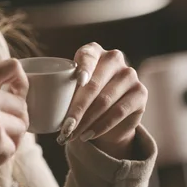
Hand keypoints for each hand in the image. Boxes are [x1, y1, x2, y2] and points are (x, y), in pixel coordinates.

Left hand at [56, 43, 146, 158]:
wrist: (109, 114)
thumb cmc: (83, 97)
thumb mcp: (72, 89)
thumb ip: (64, 89)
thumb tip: (46, 104)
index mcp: (94, 51)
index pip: (88, 56)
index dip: (84, 68)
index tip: (79, 81)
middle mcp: (114, 58)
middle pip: (94, 85)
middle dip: (77, 109)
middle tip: (65, 127)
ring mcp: (129, 74)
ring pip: (105, 101)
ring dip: (86, 122)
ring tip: (72, 135)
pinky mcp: (140, 92)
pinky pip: (119, 111)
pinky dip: (101, 126)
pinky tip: (88, 135)